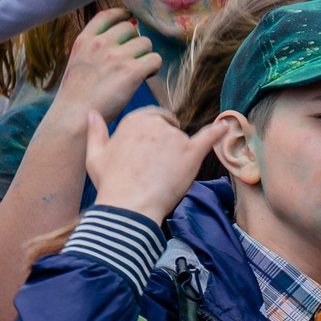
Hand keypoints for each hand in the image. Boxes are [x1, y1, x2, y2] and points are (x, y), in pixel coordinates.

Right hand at [54, 8, 162, 121]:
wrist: (73, 116)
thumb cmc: (75, 95)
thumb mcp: (77, 61)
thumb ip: (94, 48)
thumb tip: (121, 35)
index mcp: (84, 40)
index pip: (108, 15)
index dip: (122, 15)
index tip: (130, 19)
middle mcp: (101, 43)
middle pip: (131, 29)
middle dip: (134, 42)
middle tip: (132, 59)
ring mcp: (116, 56)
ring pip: (146, 43)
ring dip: (145, 55)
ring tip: (137, 71)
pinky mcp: (132, 71)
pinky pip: (155, 59)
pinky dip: (153, 68)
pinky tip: (144, 78)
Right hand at [82, 106, 230, 223]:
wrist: (129, 206)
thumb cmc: (110, 183)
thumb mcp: (95, 156)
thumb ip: (96, 131)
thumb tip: (92, 113)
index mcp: (133, 121)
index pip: (152, 116)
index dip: (152, 132)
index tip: (150, 150)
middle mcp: (155, 124)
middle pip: (169, 127)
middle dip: (166, 141)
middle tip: (157, 165)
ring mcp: (175, 138)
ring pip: (184, 140)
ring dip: (179, 153)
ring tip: (164, 176)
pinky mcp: (192, 153)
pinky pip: (209, 137)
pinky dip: (219, 132)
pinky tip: (228, 126)